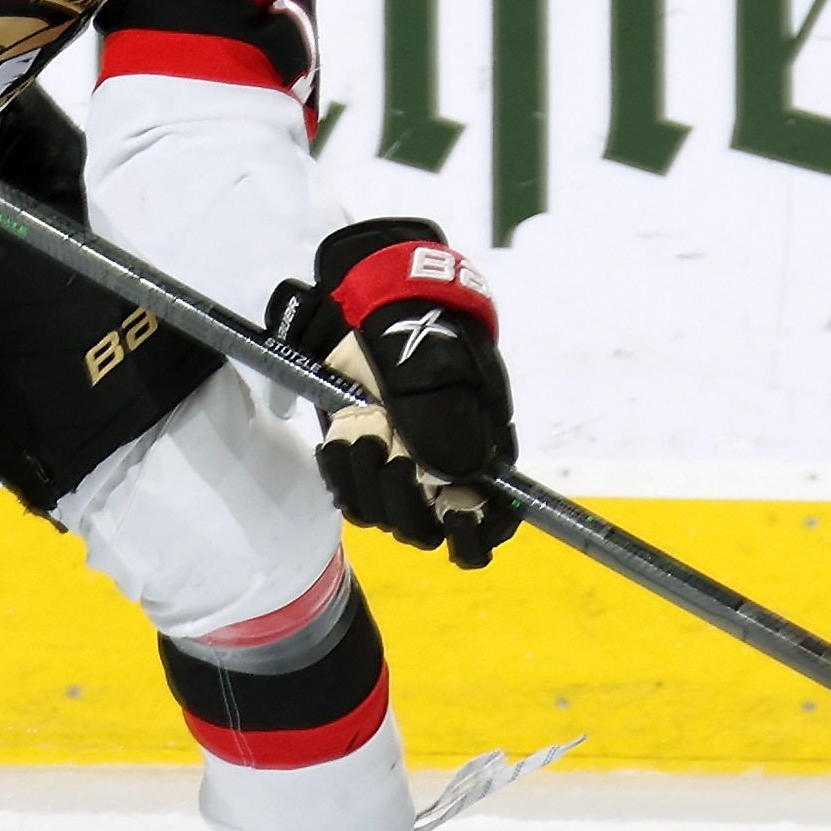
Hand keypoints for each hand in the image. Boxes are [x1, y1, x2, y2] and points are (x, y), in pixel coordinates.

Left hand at [269, 217, 520, 567]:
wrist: (372, 295)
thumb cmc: (420, 323)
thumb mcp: (439, 363)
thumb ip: (447, 419)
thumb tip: (461, 480)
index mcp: (481, 451)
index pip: (492, 520)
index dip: (477, 535)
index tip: (454, 519)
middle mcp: (441, 469)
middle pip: (429, 528)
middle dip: (406, 504)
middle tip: (389, 456)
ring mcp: (399, 464)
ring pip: (385, 516)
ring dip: (368, 485)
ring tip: (359, 434)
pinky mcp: (358, 457)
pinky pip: (349, 493)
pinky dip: (340, 474)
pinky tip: (337, 439)